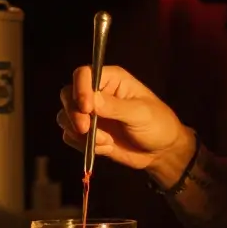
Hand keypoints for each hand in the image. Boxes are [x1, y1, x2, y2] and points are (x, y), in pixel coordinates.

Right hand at [57, 65, 190, 172]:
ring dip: (80, 133)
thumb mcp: (141, 113)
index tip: (87, 108)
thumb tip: (91, 100)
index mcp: (111, 80)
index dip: (80, 89)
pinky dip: (83, 145)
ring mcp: (90, 115)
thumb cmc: (158, 125)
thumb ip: (115, 107)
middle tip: (86, 129)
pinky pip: (70, 137)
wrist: (161, 152)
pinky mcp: (88, 134)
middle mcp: (96, 94)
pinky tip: (105, 147)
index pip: (83, 74)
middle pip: (67, 95)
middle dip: (73, 114)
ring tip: (105, 142)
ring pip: (65, 117)